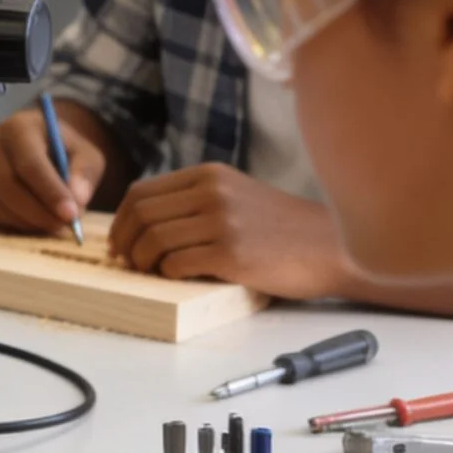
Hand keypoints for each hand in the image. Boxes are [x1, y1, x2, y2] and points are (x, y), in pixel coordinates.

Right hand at [0, 107, 105, 234]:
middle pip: (7, 183)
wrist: (43, 147)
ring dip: (30, 220)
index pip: (30, 163)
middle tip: (65, 225)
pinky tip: (39, 221)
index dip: (50, 191)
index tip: (71, 214)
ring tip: (56, 223)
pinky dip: (19, 224)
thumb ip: (84, 173)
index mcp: (19, 128)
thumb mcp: (86, 154)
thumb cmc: (65, 150)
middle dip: (38, 211)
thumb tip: (77, 199)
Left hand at [108, 164, 344, 297]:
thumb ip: (193, 200)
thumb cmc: (280, 229)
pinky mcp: (232, 253)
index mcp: (208, 175)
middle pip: (141, 215)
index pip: (141, 193)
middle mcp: (212, 192)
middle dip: (124, 242)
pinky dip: (167, 274)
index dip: (121, 221)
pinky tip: (177, 278)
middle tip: (127, 262)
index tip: (119, 242)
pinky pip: (177, 263)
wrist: (332, 249)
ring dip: (142, 262)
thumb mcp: (235, 195)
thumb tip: (141, 223)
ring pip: (153, 240)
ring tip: (151, 273)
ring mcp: (222, 221)